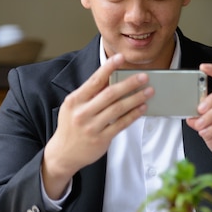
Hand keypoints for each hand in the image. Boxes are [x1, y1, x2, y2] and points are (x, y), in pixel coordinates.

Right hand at [42, 53, 151, 198]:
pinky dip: (133, 115)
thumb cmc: (72, 126)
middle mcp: (82, 112)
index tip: (121, 58)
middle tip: (144, 77)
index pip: (94, 80)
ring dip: (136, 98)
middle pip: (110, 93)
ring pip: (118, 108)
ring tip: (148, 92)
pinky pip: (121, 124)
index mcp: (75, 100)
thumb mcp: (74, 107)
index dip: (109, 68)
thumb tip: (112, 79)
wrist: (63, 153)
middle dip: (129, 83)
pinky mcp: (101, 139)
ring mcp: (91, 127)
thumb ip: (91, 94)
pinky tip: (142, 108)